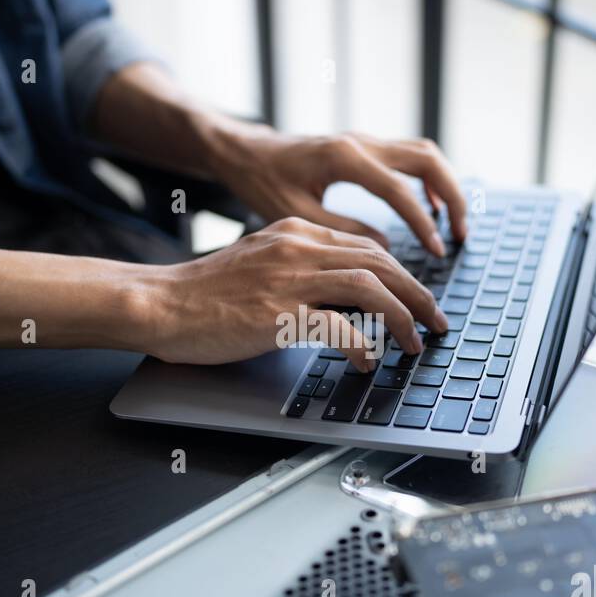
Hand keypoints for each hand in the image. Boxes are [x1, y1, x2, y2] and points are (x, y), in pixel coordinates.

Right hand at [134, 217, 448, 370]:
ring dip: (401, 319)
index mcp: (296, 233)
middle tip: (435, 324)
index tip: (418, 301)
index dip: (403, 276)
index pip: (368, 248)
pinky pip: (340, 329)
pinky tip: (367, 363)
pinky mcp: (278, 314)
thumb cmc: (205, 295)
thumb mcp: (261, 265)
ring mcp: (289, 280)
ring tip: (413, 345)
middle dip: (417, 296)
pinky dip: (364, 347)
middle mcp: (298, 248)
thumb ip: (302, 271)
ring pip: (371, 289)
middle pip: (381, 263)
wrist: (160, 303)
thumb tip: (346, 301)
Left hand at [208, 124, 466, 256]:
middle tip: (460, 235)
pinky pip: (409, 157)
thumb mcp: (295, 214)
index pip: (397, 189)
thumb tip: (383, 248)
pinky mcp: (364, 147)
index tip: (437, 250)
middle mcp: (360, 142)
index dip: (421, 222)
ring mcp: (364, 141)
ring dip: (444, 186)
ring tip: (454, 224)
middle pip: (425, 159)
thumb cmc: (261, 181)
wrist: (245, 152)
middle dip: (450, 197)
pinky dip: (428, 181)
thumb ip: (340, 230)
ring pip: (423, 154)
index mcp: (343, 158)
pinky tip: (430, 208)